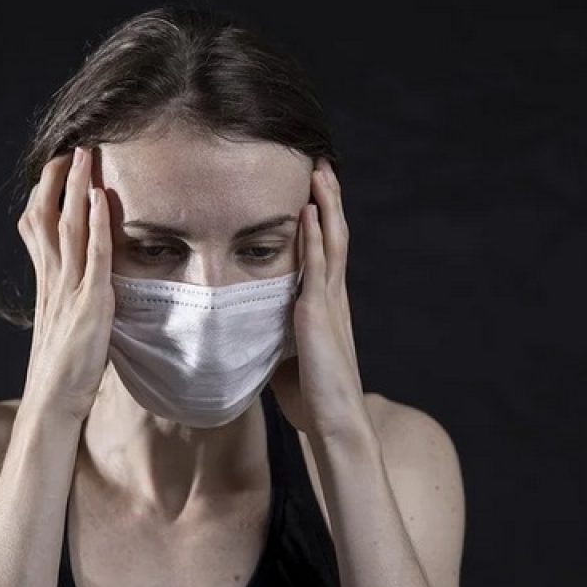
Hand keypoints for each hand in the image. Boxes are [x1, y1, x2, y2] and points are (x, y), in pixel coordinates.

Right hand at [17, 145, 113, 420]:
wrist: (54, 402)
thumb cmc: (65, 371)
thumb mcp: (67, 324)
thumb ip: (73, 301)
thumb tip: (86, 288)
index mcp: (47, 283)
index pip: (37, 227)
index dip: (45, 195)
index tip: (55, 168)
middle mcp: (53, 279)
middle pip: (46, 216)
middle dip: (57, 180)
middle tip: (70, 147)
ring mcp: (69, 290)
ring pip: (68, 227)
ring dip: (76, 188)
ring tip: (85, 156)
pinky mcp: (90, 303)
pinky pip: (94, 256)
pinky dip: (96, 225)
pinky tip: (100, 198)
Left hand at [270, 158, 370, 441]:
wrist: (335, 422)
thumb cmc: (312, 398)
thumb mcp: (287, 356)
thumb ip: (276, 334)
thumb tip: (251, 329)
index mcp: (327, 306)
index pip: (327, 251)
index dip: (324, 218)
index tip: (315, 188)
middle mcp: (333, 298)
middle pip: (334, 235)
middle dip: (329, 199)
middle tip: (321, 164)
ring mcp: (329, 303)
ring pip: (330, 242)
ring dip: (325, 205)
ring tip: (319, 172)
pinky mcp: (318, 315)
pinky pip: (316, 267)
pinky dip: (313, 237)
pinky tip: (307, 212)